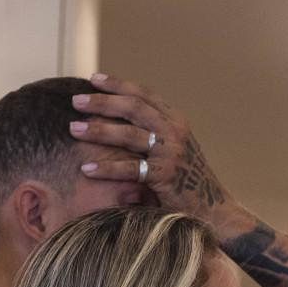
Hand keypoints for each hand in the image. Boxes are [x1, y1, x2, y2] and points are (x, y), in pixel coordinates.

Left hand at [70, 74, 237, 223]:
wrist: (213, 208)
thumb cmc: (186, 179)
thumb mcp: (173, 147)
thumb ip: (153, 131)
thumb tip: (116, 117)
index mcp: (176, 121)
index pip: (143, 94)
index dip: (118, 84)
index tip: (93, 78)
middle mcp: (175, 132)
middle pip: (133, 108)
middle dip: (102, 102)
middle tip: (76, 101)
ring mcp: (172, 153)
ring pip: (129, 135)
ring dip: (99, 130)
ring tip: (74, 129)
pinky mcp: (166, 176)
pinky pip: (131, 169)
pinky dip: (107, 168)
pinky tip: (87, 168)